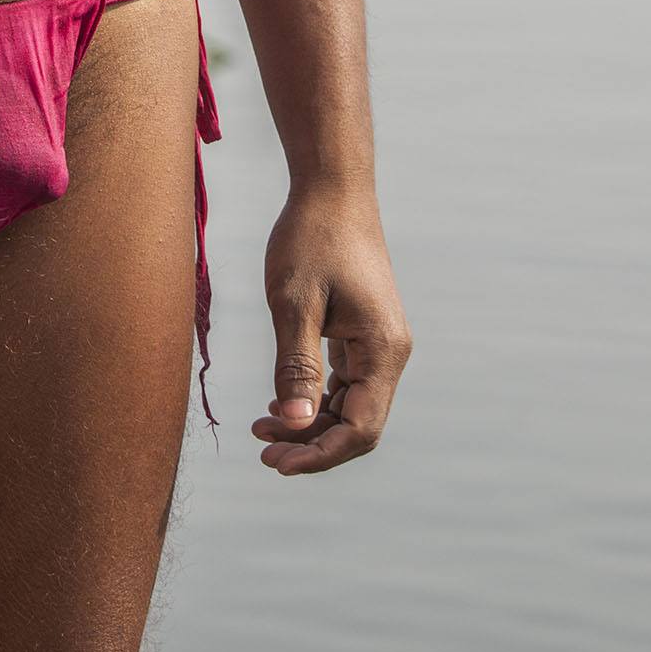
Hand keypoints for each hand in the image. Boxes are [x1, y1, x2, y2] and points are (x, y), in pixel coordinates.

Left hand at [251, 177, 410, 475]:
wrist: (331, 188)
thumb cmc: (311, 237)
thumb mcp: (294, 303)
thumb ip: (296, 367)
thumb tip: (294, 427)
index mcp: (382, 350)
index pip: (360, 428)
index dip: (319, 455)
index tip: (275, 463)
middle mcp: (389, 352)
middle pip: (357, 424)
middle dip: (312, 444)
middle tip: (261, 453)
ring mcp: (377, 343)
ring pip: (350, 406)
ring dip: (310, 425)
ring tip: (261, 429)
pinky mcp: (362, 332)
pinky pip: (344, 382)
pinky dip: (314, 399)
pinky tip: (277, 403)